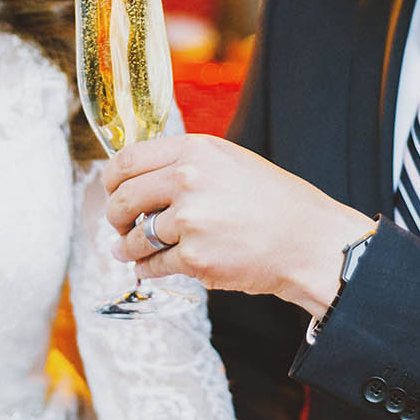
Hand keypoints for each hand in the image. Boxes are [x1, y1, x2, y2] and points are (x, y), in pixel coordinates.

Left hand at [103, 134, 373, 315]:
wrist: (308, 240)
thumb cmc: (272, 202)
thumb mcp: (229, 162)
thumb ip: (183, 166)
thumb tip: (133, 184)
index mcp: (195, 151)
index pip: (128, 159)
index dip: (112, 179)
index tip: (112, 191)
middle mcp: (188, 180)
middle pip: (123, 198)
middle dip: (116, 216)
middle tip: (120, 225)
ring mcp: (190, 220)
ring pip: (135, 236)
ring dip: (130, 247)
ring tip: (135, 250)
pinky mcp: (195, 257)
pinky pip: (152, 264)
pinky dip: (146, 268)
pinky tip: (149, 267)